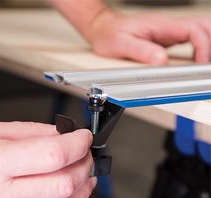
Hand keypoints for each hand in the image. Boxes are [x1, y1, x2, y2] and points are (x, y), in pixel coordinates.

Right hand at [0, 121, 95, 197]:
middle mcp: (0, 195)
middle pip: (63, 183)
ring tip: (86, 170)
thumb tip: (61, 134)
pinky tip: (73, 191)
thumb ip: (31, 133)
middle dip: (84, 163)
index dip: (77, 143)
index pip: (54, 155)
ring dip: (82, 187)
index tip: (84, 136)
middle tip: (86, 151)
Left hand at [87, 10, 210, 63]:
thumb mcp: (121, 44)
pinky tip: (196, 60)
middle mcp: (167, 27)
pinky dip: (198, 50)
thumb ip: (141, 51)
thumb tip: (161, 61)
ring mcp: (167, 33)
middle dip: (210, 44)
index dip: (202, 46)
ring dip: (207, 46)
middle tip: (207, 64)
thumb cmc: (110, 34)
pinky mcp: (164, 40)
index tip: (200, 63)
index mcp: (160, 26)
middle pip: (202, 27)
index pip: (192, 30)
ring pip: (197, 33)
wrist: (103, 29)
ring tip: (205, 64)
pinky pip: (188, 41)